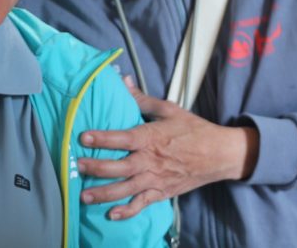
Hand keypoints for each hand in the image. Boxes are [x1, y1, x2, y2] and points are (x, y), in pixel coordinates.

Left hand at [77, 80, 258, 219]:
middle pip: (120, 167)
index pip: (122, 138)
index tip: (83, 137)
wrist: (219, 154)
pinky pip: (142, 204)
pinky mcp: (162, 192)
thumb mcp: (169, 110)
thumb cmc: (193, 129)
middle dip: (96, 168)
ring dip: (104, 193)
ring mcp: (156, 179)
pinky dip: (127, 211)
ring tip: (83, 196)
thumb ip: (142, 99)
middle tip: (77, 167)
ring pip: (126, 189)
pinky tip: (111, 214)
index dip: (102, 138)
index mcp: (151, 137)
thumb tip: (123, 81)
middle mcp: (151, 160)